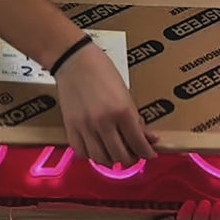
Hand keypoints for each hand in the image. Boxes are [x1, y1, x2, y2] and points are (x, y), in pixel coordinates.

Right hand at [54, 42, 157, 166]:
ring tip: (115, 154)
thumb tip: (149, 137)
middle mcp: (104, 122)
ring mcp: (85, 126)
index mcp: (122, 111)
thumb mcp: (125, 93)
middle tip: (134, 154)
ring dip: (111, 160)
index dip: (147, 153)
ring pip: (100, 159)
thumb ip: (136, 118)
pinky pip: (81, 152)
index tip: (150, 154)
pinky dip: (90, 155)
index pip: (138, 144)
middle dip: (131, 159)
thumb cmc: (102, 70)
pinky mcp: (70, 127)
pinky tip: (96, 149)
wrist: (74, 59)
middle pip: (120, 156)